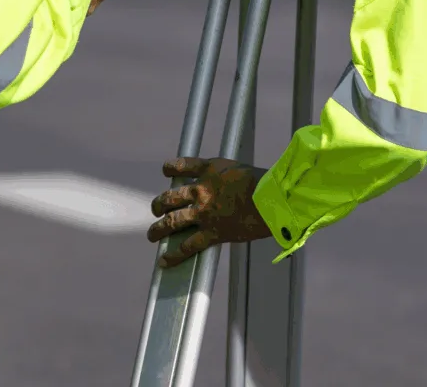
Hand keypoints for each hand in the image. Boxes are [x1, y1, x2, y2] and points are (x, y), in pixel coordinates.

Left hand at [148, 157, 272, 267]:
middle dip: (160, 204)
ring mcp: (205, 213)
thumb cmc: (268, 184)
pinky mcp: (213, 233)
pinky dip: (174, 255)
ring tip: (152, 235)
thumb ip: (231, 179)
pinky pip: (188, 246)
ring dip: (159, 229)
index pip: (181, 165)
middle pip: (171, 197)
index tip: (166, 171)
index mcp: (210, 170)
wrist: (274, 198)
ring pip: (173, 221)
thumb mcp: (243, 172)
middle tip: (156, 209)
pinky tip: (164, 260)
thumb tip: (236, 189)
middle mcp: (202, 190)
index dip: (170, 168)